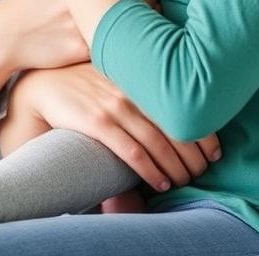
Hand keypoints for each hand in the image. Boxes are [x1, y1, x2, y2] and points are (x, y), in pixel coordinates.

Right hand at [11, 64, 220, 191]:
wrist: (42, 87)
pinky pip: (131, 151)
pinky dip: (150, 170)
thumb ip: (142, 88)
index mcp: (141, 77)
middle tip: (203, 172)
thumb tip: (174, 110)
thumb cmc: (84, 85)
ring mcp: (114, 105)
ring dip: (176, 167)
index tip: (215, 151)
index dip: (204, 131)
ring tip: (185, 181)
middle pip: (174, 125)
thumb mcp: (116, 76)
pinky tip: (161, 182)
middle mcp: (132, 89)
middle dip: (194, 154)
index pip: (182, 105)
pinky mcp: (96, 122)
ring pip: (157, 142)